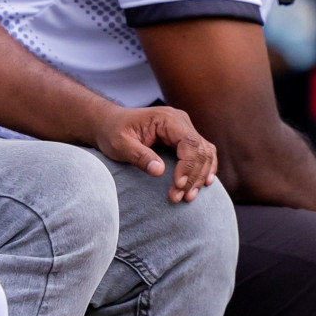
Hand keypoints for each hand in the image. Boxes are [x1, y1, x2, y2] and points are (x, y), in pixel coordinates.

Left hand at [90, 104, 218, 202]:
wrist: (109, 123)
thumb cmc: (113, 132)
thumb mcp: (120, 144)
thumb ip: (139, 155)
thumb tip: (159, 171)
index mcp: (167, 118)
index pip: (189, 142)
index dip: (187, 166)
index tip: (178, 186)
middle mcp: (180, 121)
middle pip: (200, 150)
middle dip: (193, 176)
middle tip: (178, 197)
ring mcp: (184, 129)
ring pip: (205, 153)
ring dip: (200, 176)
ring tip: (188, 197)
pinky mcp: (184, 139)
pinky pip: (202, 154)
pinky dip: (205, 169)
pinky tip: (204, 184)